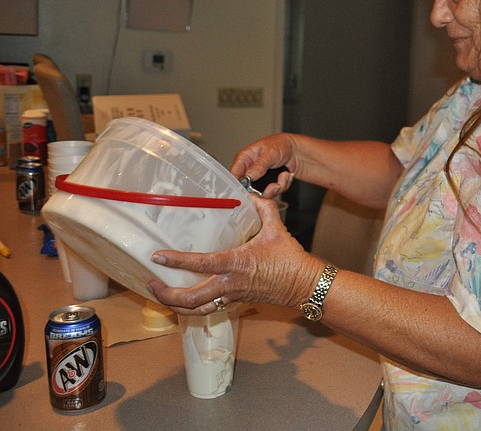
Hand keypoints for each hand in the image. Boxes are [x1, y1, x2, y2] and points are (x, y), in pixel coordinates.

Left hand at [147, 196, 323, 315]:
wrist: (303, 285)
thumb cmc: (290, 260)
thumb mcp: (276, 229)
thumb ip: (263, 209)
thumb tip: (252, 196)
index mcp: (236, 264)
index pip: (201, 264)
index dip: (177, 260)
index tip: (158, 255)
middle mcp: (229, 284)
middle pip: (190, 299)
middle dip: (166, 294)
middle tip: (151, 282)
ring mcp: (231, 296)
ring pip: (196, 310)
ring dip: (175, 305)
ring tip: (161, 294)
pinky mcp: (236, 301)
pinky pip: (208, 309)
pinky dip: (192, 307)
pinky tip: (183, 299)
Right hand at [230, 133, 296, 197]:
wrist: (295, 150)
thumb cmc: (280, 145)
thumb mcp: (269, 153)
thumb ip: (259, 166)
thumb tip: (248, 177)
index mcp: (244, 159)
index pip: (234, 175)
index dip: (240, 186)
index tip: (250, 191)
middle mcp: (249, 171)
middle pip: (248, 190)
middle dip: (265, 189)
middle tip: (275, 185)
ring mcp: (259, 180)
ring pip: (263, 193)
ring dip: (277, 187)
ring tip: (284, 176)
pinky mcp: (269, 185)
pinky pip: (274, 192)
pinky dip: (283, 185)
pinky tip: (286, 175)